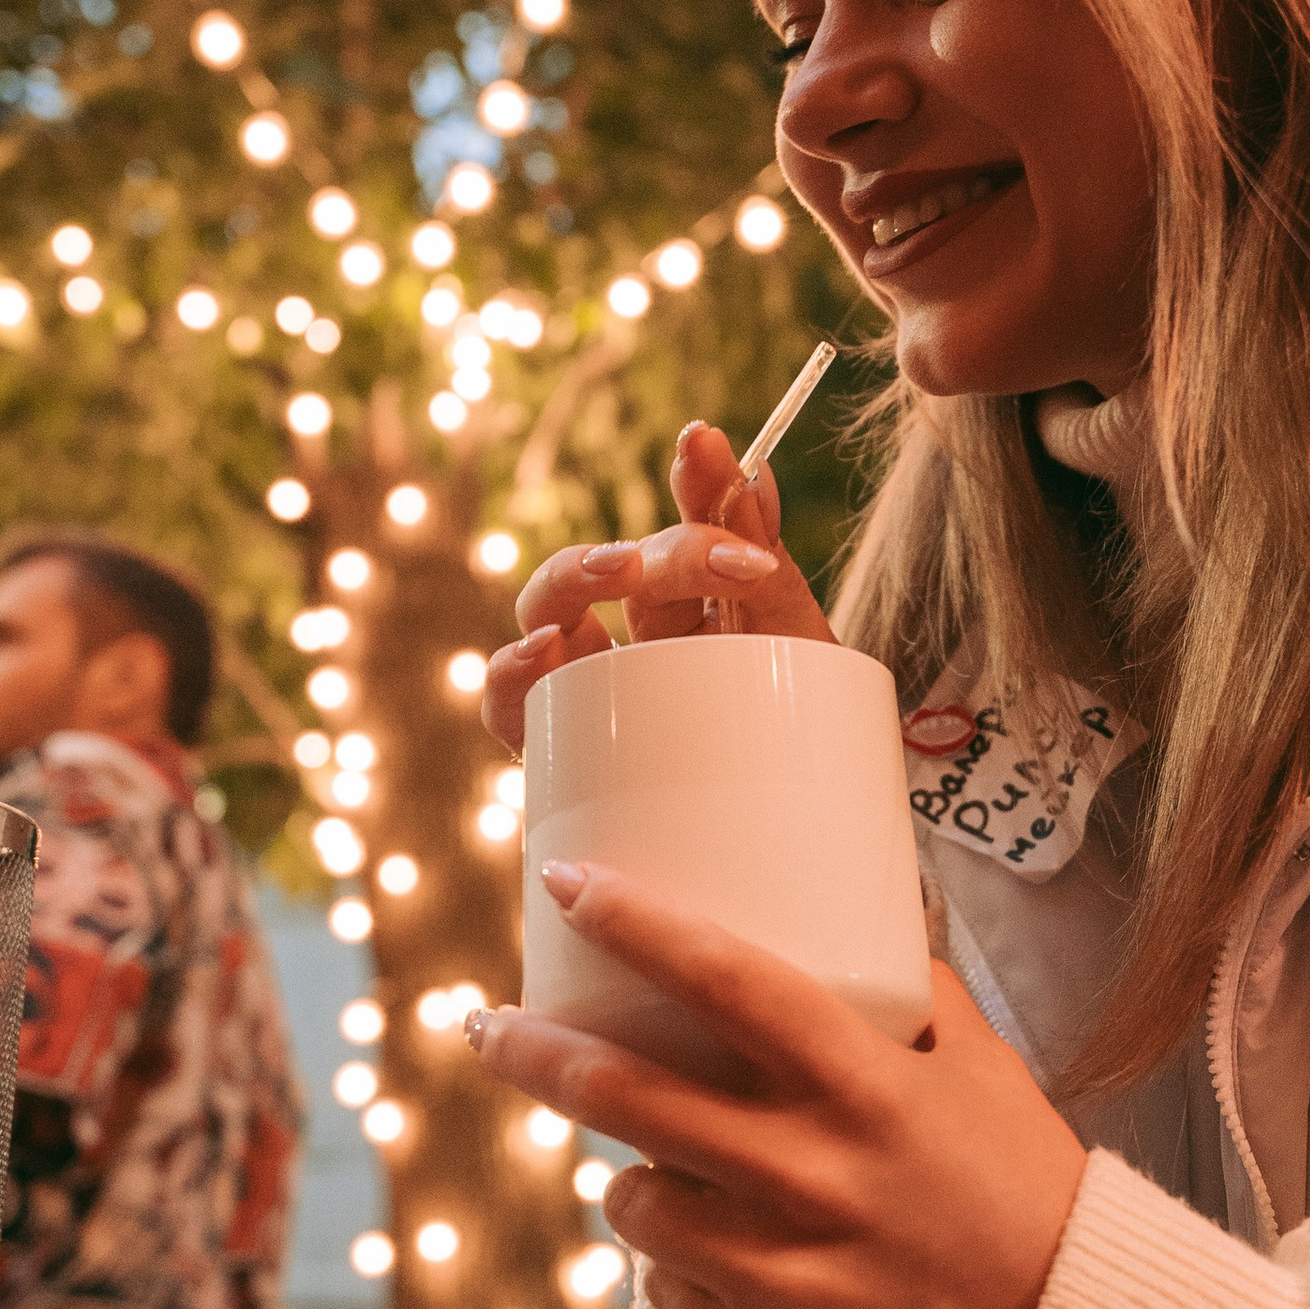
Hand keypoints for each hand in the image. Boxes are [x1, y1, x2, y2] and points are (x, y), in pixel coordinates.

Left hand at [467, 863, 1086, 1308]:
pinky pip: (664, 1290)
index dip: (634, 926)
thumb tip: (859, 910)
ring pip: (629, 1201)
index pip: (724, 980)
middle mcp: (811, 1174)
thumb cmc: (1020, 1183)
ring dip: (627, 1172)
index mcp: (863, 1086)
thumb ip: (909, 986)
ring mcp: (782, 1272)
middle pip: (624, 1096)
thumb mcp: (980, 1063)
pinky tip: (722, 1249)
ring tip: (664, 1164)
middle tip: (491, 1026)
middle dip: (533, 1051)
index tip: (569, 887)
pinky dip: (675, 1262)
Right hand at [482, 419, 834, 757]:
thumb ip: (767, 568)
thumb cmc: (789, 750)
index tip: (704, 444)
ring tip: (611, 576)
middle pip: (618, 564)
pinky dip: (514, 672)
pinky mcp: (551, 743)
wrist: (783, 864)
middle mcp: (634, 633)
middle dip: (653, 549)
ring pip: (547, 608)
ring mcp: (586, 684)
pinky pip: (510, 702)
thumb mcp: (799, 654)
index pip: (690, 525)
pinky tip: (541, 654)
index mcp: (699, 605)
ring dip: (569, 581)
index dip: (695, 484)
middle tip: (701, 559)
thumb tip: (755, 467)